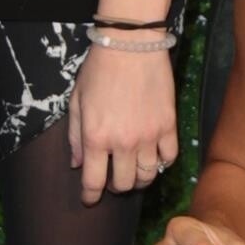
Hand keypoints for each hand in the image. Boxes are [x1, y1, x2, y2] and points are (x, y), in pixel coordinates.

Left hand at [66, 44, 177, 202]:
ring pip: (148, 176)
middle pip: (124, 184)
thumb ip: (75, 136)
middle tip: (113, 179)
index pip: (93, 182)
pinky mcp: (168, 126)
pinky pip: (169, 158)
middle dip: (116, 187)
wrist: (131, 45)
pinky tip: (154, 157)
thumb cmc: (99, 69)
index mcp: (95, 138)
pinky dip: (162, 163)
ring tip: (134, 171)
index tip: (90, 199)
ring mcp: (149, 136)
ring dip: (139, 179)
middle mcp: (123, 143)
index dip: (90, 196)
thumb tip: (77, 164)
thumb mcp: (76, 101)